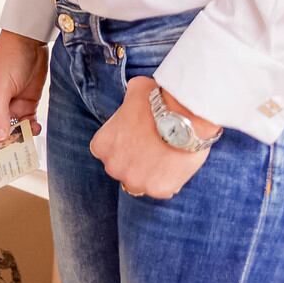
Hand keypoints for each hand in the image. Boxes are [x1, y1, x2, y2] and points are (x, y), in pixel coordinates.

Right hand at [0, 29, 49, 163]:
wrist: (29, 43)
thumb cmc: (7, 60)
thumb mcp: (1, 88)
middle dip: (0, 147)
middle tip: (10, 161)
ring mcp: (9, 107)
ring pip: (11, 132)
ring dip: (18, 140)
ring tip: (27, 144)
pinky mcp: (26, 104)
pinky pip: (27, 125)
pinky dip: (31, 130)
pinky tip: (36, 127)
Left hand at [90, 77, 214, 198]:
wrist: (182, 114)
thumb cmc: (156, 100)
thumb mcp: (133, 92)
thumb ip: (127, 103)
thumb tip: (135, 99)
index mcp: (101, 146)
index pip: (109, 153)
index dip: (126, 147)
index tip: (140, 140)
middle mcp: (112, 166)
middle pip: (124, 170)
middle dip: (137, 162)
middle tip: (156, 149)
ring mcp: (135, 180)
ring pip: (142, 182)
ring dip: (152, 175)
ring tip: (167, 158)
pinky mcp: (157, 190)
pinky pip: (163, 189)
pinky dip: (171, 181)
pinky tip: (177, 165)